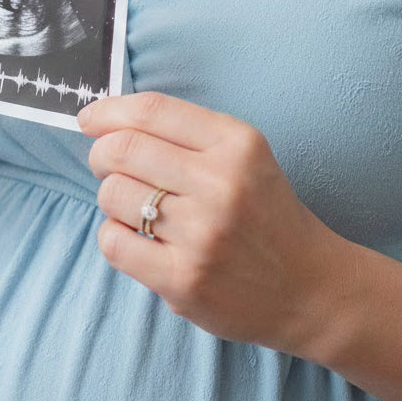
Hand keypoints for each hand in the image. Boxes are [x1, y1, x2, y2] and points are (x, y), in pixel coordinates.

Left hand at [78, 91, 346, 355]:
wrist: (312, 289)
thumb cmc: (265, 212)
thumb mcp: (243, 154)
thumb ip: (184, 132)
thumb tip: (105, 120)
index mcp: (236, 143)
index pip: (150, 111)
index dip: (108, 111)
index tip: (89, 119)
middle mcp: (220, 184)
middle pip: (121, 149)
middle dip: (101, 153)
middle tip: (107, 164)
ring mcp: (201, 235)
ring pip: (112, 195)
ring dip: (112, 197)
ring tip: (137, 208)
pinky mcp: (184, 280)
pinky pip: (113, 242)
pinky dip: (115, 235)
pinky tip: (139, 237)